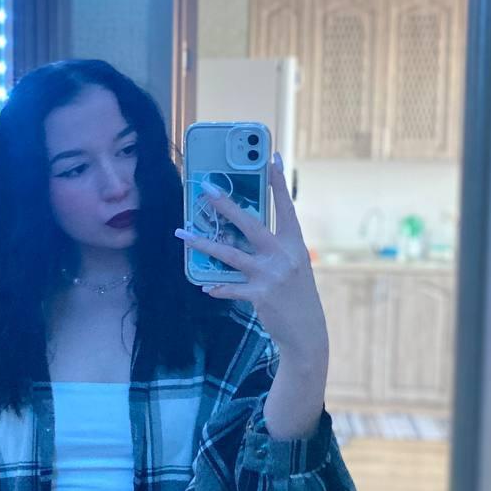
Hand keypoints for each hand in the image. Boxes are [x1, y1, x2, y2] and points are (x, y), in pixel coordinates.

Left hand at [175, 153, 329, 376]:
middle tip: (205, 189)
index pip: (286, 207)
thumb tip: (242, 233)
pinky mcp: (260, 295)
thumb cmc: (297, 296)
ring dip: (204, 244)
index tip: (271, 158)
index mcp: (295, 244)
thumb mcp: (293, 266)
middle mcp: (284, 255)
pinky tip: (204, 286)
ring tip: (183, 234)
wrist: (307, 332)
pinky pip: (231, 287)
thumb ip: (274, 248)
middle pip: (250, 224)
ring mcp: (272, 275)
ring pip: (230, 254)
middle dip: (226, 205)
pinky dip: (217, 287)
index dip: (279, 183)